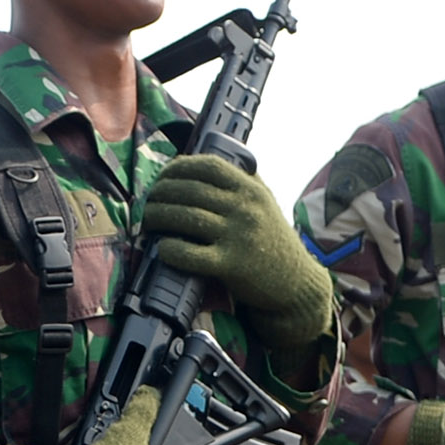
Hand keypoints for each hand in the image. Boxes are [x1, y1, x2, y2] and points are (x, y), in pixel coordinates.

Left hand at [144, 156, 331, 356]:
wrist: (296, 282)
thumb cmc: (274, 240)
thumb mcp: (265, 202)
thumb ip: (242, 181)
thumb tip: (204, 162)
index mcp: (251, 190)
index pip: (208, 166)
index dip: (179, 167)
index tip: (164, 175)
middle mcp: (245, 209)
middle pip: (190, 190)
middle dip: (161, 193)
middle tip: (149, 201)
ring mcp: (238, 237)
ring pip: (186, 218)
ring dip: (158, 217)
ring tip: (148, 221)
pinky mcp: (231, 266)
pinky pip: (191, 255)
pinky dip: (171, 249)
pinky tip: (163, 248)